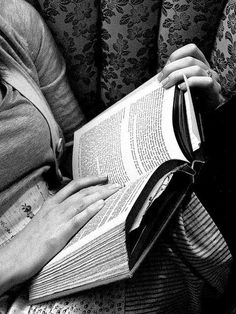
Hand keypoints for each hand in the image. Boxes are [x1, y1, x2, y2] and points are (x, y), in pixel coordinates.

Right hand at [0, 176, 120, 293]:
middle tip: (117, 184)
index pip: (74, 186)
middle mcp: (55, 208)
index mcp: (51, 203)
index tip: (104, 177)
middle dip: (102, 186)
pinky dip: (90, 211)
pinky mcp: (58, 234)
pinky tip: (101, 205)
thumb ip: (58, 213)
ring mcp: (57, 220)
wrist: (14, 257)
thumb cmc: (30, 241)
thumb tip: (74, 210)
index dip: (91, 180)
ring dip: (101, 194)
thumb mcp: (44, 220)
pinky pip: (77, 220)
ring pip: (82, 202)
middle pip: (82, 192)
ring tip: (116, 190)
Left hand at [157, 44, 223, 111]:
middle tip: (161, 80)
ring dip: (177, 76)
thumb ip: (175, 77)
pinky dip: (191, 83)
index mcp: (200, 64)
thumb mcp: (181, 84)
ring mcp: (212, 78)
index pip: (191, 49)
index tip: (164, 71)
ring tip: (167, 85)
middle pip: (190, 59)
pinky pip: (205, 81)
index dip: (176, 56)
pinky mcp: (214, 90)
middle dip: (171, 68)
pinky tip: (181, 88)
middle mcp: (207, 68)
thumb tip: (160, 77)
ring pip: (196, 69)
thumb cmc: (192, 98)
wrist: (207, 112)